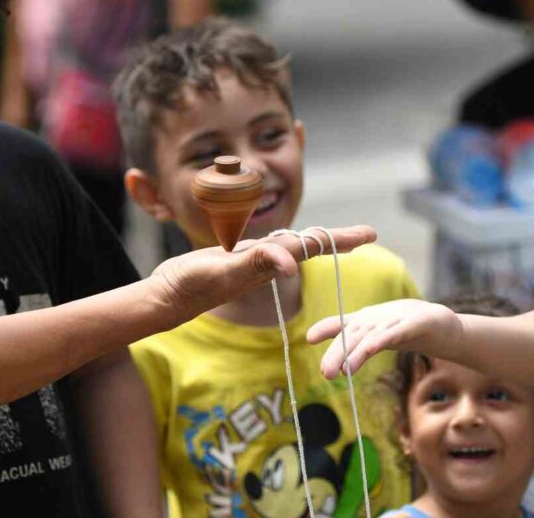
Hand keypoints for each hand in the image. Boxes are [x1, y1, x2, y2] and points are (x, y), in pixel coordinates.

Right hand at [150, 225, 376, 321]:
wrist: (165, 299)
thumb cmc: (190, 286)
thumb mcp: (222, 273)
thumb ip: (253, 264)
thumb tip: (292, 263)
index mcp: (267, 264)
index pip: (311, 246)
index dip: (340, 239)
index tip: (369, 235)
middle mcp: (264, 263)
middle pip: (307, 246)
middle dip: (337, 238)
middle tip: (368, 233)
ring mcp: (250, 263)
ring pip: (289, 246)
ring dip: (314, 240)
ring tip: (338, 237)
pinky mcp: (235, 261)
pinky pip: (267, 248)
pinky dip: (282, 243)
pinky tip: (288, 245)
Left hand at [307, 299, 462, 378]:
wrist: (440, 323)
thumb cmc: (403, 327)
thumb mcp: (373, 334)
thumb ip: (350, 339)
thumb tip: (322, 348)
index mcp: (366, 320)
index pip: (344, 324)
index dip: (326, 328)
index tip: (309, 338)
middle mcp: (377, 318)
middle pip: (354, 334)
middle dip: (338, 352)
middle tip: (326, 373)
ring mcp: (394, 319)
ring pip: (371, 336)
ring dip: (356, 352)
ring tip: (344, 371)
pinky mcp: (412, 323)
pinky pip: (393, 333)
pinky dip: (380, 340)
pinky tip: (369, 350)